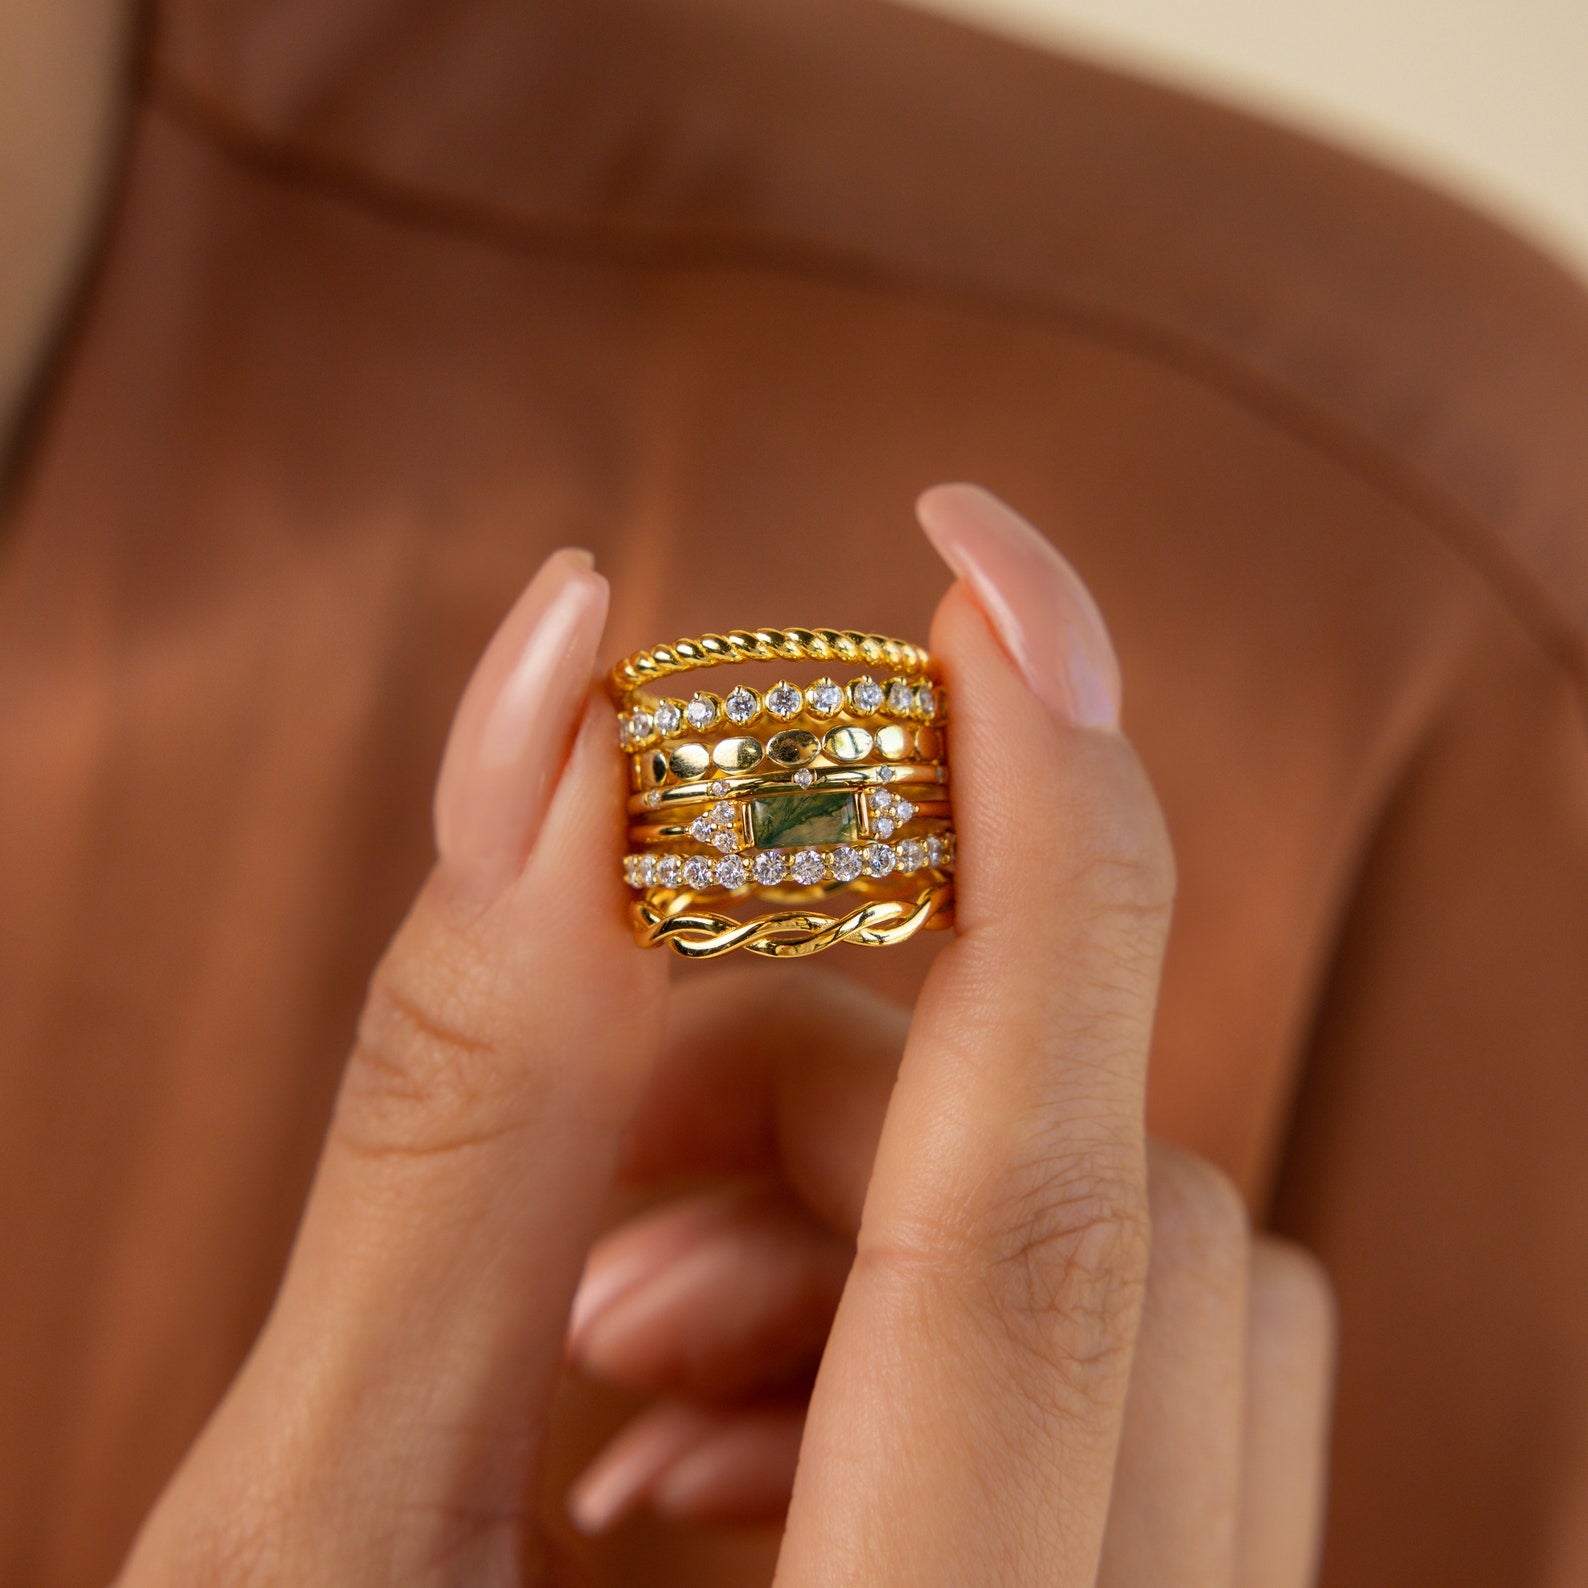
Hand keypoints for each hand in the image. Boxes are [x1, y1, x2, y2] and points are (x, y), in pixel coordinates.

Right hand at [116, 486, 1333, 1585]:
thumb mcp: (310, 1534)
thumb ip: (456, 1102)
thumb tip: (570, 693)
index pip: (1045, 1206)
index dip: (1035, 835)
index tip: (982, 575)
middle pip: (1102, 1212)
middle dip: (841, 1083)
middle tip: (597, 1199)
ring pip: (1163, 1264)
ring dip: (876, 1208)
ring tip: (620, 1362)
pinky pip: (1157, 1362)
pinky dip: (946, 1300)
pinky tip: (723, 1433)